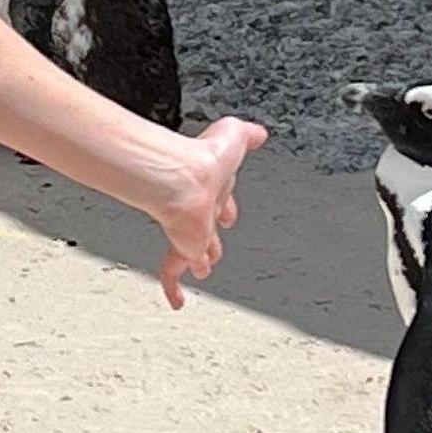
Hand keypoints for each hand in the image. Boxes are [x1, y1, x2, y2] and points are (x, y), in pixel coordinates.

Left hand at [153, 117, 264, 309]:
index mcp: (213, 187)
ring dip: (199, 261)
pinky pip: (173, 273)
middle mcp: (201, 211)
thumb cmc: (207, 159)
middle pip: (208, 228)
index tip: (226, 211)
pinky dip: (172, 288)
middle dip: (212, 237)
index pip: (222, 198)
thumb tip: (259, 131)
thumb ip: (246, 134)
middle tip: (211, 247)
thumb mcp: (234, 136)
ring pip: (194, 253)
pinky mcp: (183, 249)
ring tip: (201, 271)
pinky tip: (175, 301)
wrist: (186, 180)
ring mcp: (191, 232)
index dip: (226, 205)